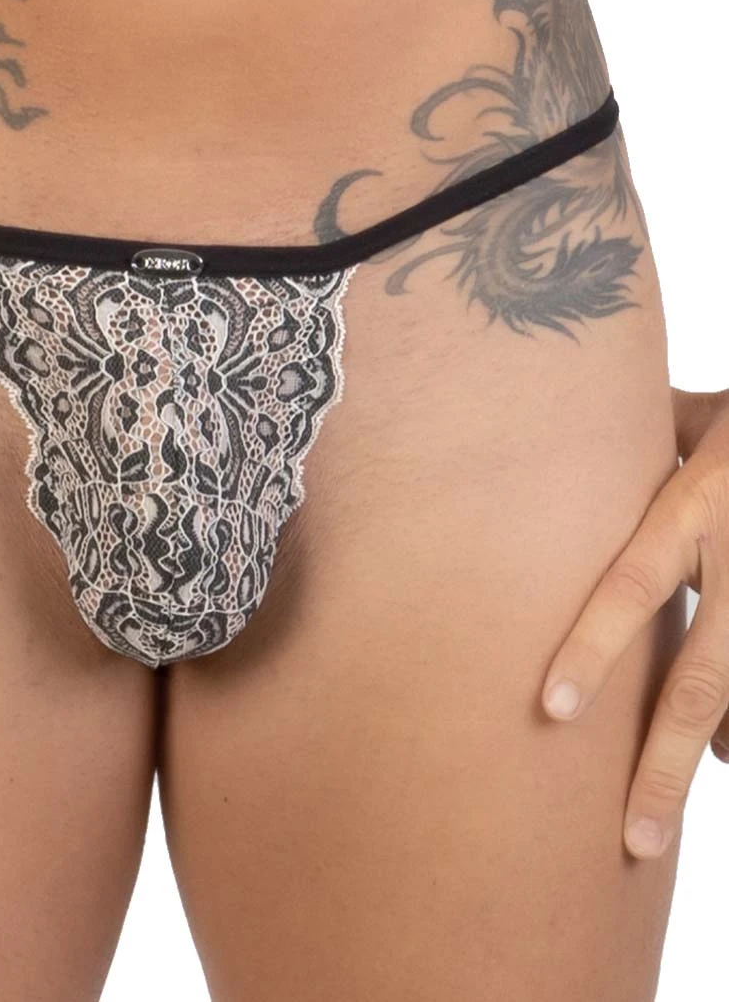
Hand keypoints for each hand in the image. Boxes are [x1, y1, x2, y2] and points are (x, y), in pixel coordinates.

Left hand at [541, 386, 728, 858]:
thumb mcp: (687, 421)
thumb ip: (628, 459)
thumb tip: (549, 486)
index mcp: (697, 505)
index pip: (635, 586)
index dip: (595, 648)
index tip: (552, 711)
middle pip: (703, 678)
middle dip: (665, 765)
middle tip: (631, 840)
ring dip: (714, 755)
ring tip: (656, 822)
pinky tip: (723, 754)